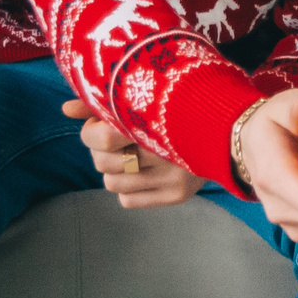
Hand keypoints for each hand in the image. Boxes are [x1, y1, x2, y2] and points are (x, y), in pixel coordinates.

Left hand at [62, 97, 205, 207]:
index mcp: (156, 120)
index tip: (100, 123)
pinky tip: (142, 173)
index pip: (101, 139)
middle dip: (100, 150)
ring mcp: (173, 177)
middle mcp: (166, 152)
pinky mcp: (178, 195)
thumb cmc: (176, 107)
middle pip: (102, 162)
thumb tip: (65, 109)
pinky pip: (126, 200)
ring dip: (113, 169)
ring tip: (129, 155)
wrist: (232, 126)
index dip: (91, 132)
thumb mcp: (142, 97)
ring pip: (110, 182)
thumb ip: (103, 102)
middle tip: (115, 139)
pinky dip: (127, 188)